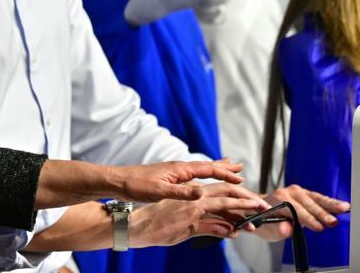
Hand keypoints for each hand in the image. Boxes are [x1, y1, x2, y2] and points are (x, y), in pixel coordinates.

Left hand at [109, 160, 244, 202]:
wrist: (119, 181)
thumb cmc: (136, 186)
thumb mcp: (159, 191)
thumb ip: (180, 192)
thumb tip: (201, 192)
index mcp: (179, 169)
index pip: (207, 170)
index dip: (225, 174)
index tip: (240, 178)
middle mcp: (179, 168)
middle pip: (206, 166)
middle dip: (224, 167)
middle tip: (241, 166)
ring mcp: (174, 171)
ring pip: (200, 169)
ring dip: (215, 169)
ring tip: (227, 167)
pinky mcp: (169, 177)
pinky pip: (192, 174)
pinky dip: (202, 174)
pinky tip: (201, 179)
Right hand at [129, 182, 269, 246]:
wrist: (137, 225)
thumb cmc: (157, 223)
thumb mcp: (187, 225)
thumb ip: (208, 226)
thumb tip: (229, 230)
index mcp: (193, 193)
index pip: (221, 191)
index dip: (239, 195)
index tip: (252, 201)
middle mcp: (195, 195)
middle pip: (227, 192)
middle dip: (247, 198)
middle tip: (263, 205)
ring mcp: (193, 205)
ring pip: (225, 201)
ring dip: (244, 207)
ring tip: (258, 213)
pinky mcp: (190, 215)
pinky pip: (214, 218)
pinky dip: (228, 222)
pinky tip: (238, 228)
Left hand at [255, 185, 350, 240]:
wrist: (260, 211)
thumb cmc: (264, 222)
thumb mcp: (267, 230)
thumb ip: (277, 229)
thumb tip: (287, 229)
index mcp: (278, 199)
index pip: (295, 210)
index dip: (308, 219)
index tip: (319, 227)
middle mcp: (289, 192)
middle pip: (308, 203)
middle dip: (322, 213)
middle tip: (333, 222)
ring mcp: (298, 192)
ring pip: (316, 198)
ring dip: (330, 204)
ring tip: (344, 208)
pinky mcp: (306, 194)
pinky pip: (319, 198)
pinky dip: (331, 202)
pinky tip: (342, 206)